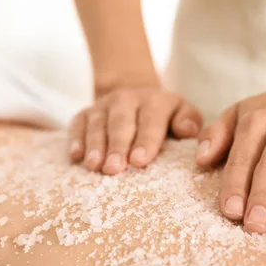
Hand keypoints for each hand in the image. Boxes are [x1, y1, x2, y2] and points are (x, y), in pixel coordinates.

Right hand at [69, 85, 202, 173]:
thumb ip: (189, 121)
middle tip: (114, 169)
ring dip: (95, 145)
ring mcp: (103, 105)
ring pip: (98, 124)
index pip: (151, 120)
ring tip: (94, 166)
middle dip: (117, 146)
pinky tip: (76, 156)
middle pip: (121, 123)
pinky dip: (76, 139)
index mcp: (155, 101)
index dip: (146, 140)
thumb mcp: (182, 113)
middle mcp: (127, 99)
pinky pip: (77, 124)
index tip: (140, 160)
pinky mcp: (85, 113)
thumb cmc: (164, 117)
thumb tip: (187, 131)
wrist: (135, 96)